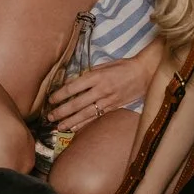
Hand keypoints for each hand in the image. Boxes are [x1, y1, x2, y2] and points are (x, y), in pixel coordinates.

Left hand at [48, 44, 162, 128]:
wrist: (144, 73)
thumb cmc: (122, 66)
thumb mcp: (103, 65)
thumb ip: (88, 75)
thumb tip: (72, 82)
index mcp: (96, 76)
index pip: (73, 87)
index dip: (60, 95)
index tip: (50, 99)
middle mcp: (100, 89)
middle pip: (77, 103)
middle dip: (62, 111)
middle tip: (49, 117)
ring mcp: (107, 100)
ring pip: (85, 114)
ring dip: (71, 121)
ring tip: (59, 126)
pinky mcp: (113, 107)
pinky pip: (96, 117)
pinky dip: (84, 124)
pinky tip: (75, 128)